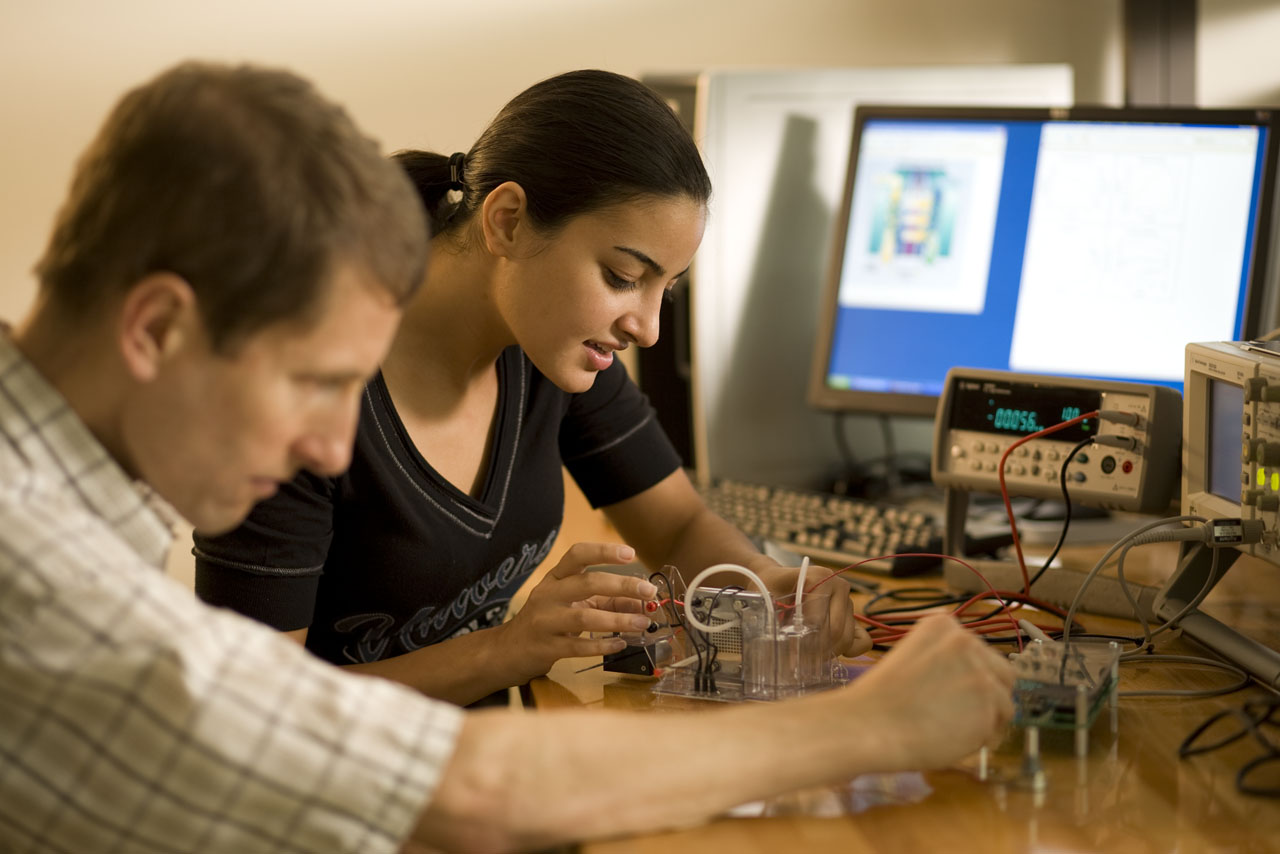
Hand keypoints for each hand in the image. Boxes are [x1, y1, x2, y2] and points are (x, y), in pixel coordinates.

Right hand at [498, 542, 656, 681]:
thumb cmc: (547, 620)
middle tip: (649, 591)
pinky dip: (602, 645)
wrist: (508, 650)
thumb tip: (641, 602)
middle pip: (587, 583)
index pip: (578, 554)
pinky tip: (620, 644)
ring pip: (585, 617)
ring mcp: (545, 621)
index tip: (630, 553)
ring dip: (618, 620)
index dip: (604, 551)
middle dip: (622, 585)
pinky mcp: (546, 648)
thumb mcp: (571, 602)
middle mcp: (548, 594)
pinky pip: (578, 646)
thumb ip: (605, 600)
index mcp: (555, 577)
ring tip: (642, 623)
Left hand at [749, 560, 870, 657]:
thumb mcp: (765, 600)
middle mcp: (839, 586)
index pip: (817, 621)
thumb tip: (783, 652)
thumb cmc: (769, 588)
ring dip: (827, 653)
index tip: (789, 656)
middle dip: (816, 651)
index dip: (803, 642)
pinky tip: (826, 650)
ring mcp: (848, 601)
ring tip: (807, 655)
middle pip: (835, 632)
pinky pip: (862, 641)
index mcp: (820, 577)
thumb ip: (774, 621)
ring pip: (846, 639)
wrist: (776, 580)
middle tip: (798, 661)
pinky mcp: (853, 616)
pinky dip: (846, 651)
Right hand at [846, 614, 1015, 771]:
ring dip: (986, 718)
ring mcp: (980, 671)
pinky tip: (952, 738)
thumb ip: (942, 659)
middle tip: (963, 715)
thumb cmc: (881, 701)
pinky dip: (982, 737)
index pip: (978, 650)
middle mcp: (965, 640)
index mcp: (941, 624)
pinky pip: (998, 726)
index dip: (971, 675)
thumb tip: (969, 679)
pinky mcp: (990, 701)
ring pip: (1004, 701)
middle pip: (1001, 671)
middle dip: (988, 694)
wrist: (870, 724)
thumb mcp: (909, 657)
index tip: (956, 692)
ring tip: (953, 730)